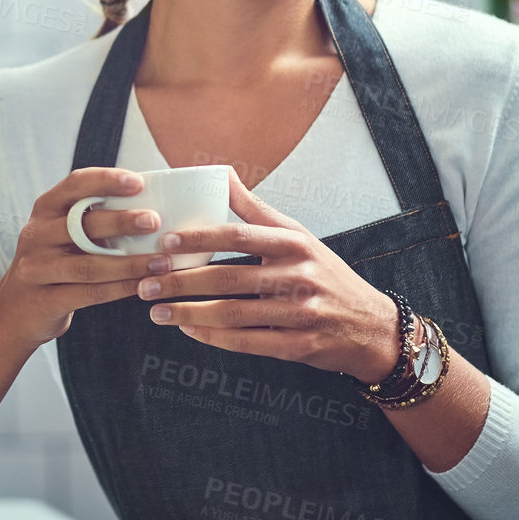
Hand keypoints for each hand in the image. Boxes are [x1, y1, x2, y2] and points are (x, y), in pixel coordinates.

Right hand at [0, 167, 185, 350]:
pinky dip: (119, 289)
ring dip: (129, 263)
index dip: (106, 180)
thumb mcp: (61, 235)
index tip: (138, 182)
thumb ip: (90, 220)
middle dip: (122, 221)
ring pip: (88, 264)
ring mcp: (37, 268)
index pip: (74, 185)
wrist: (15, 311)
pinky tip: (142, 286)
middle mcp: (36, 235)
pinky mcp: (44, 299)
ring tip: (161, 262)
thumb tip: (151, 207)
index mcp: (44, 210)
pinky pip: (88, 293)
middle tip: (155, 221)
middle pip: (81, 224)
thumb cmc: (53, 265)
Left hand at [134, 167, 400, 382]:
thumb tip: (220, 173)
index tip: (165, 241)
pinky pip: (248, 343)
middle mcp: (300, 276)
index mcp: (295, 244)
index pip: (239, 235)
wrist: (372, 327)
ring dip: (189, 312)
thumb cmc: (325, 275)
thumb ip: (255, 210)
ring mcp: (301, 313)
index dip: (200, 238)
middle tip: (145, 281)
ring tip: (155, 310)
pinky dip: (213, 337)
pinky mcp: (300, 345)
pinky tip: (188, 330)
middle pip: (229, 277)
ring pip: (234, 314)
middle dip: (181, 281)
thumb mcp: (298, 237)